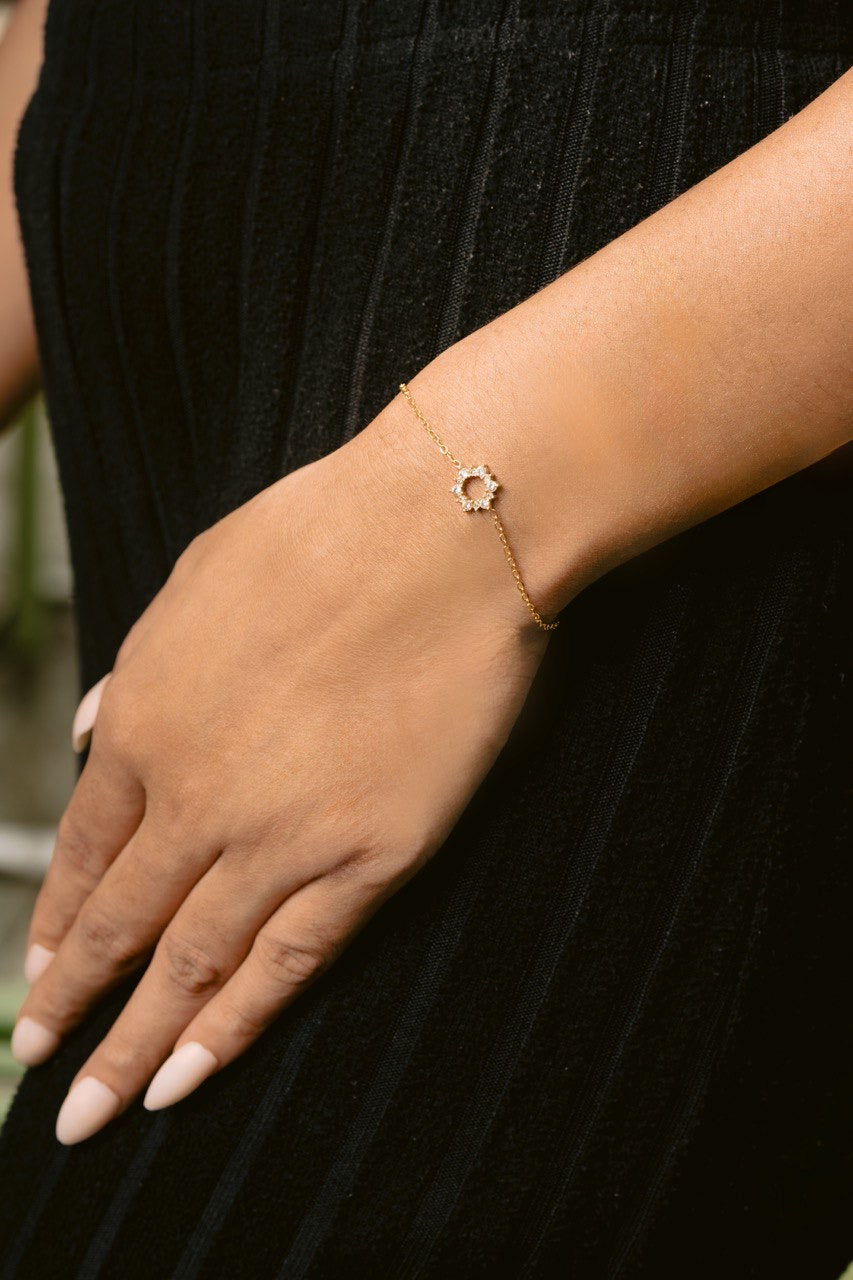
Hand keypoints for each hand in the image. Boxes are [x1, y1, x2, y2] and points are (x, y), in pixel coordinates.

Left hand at [12, 388, 549, 1143]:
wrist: (438, 532)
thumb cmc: (321, 534)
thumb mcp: (194, 582)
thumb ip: (137, 669)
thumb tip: (93, 727)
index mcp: (147, 719)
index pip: (86, 851)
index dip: (59, 923)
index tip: (40, 975)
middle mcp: (197, 794)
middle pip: (119, 925)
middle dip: (72, 1007)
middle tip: (38, 1066)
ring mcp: (281, 834)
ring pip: (191, 963)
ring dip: (135, 1044)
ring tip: (96, 1110)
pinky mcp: (371, 856)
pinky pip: (289, 959)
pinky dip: (234, 1024)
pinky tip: (193, 1075)